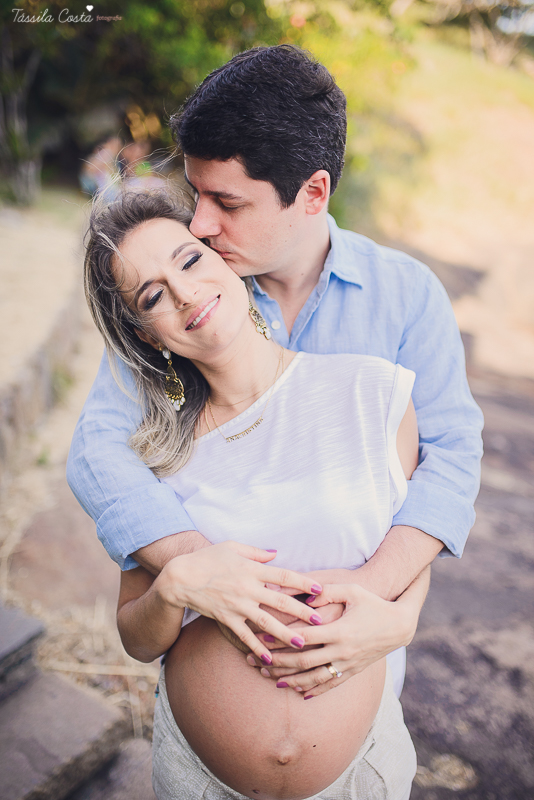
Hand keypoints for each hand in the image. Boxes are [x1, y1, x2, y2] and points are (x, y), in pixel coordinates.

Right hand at [155, 541, 324, 663]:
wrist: (180, 577)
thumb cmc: (207, 558)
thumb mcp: (232, 547)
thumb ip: (256, 552)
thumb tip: (276, 554)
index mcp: (252, 569)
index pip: (284, 576)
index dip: (303, 582)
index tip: (320, 589)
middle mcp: (248, 588)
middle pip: (280, 601)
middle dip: (301, 612)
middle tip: (320, 621)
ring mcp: (237, 605)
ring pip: (266, 622)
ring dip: (285, 634)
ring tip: (302, 644)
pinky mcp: (226, 618)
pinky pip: (245, 635)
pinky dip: (257, 647)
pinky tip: (270, 657)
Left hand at [247, 568, 429, 697]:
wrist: (399, 625)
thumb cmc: (373, 603)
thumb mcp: (352, 591)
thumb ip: (327, 592)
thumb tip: (304, 595)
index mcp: (339, 630)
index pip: (303, 638)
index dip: (280, 639)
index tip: (260, 637)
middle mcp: (342, 651)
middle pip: (303, 661)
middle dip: (277, 663)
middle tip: (255, 662)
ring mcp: (347, 664)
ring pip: (314, 677)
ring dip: (291, 680)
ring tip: (271, 680)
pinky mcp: (353, 671)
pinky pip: (330, 684)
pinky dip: (313, 690)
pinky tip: (298, 692)